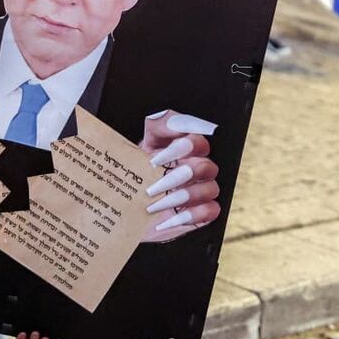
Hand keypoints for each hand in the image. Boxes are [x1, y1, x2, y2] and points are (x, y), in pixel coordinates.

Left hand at [139, 110, 220, 242]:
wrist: (127, 210)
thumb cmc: (135, 176)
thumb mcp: (138, 146)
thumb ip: (156, 125)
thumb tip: (172, 120)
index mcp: (184, 149)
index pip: (197, 138)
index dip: (183, 146)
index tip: (157, 159)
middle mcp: (196, 166)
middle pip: (206, 165)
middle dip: (179, 175)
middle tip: (153, 185)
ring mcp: (201, 190)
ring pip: (210, 188)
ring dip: (182, 196)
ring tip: (154, 205)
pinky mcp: (201, 213)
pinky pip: (211, 210)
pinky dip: (190, 215)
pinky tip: (168, 218)